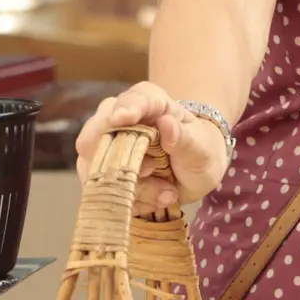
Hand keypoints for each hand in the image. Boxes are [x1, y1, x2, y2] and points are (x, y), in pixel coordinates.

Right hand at [74, 82, 228, 218]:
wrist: (194, 174)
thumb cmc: (199, 151)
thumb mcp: (200, 147)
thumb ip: (184, 137)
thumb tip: (166, 123)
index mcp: (149, 102)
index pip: (133, 99)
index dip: (125, 108)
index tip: (121, 119)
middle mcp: (120, 118)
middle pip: (99, 133)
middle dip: (122, 162)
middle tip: (153, 172)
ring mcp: (107, 145)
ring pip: (98, 168)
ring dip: (134, 187)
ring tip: (166, 193)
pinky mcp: (102, 171)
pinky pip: (104, 190)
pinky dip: (132, 200)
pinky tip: (156, 200)